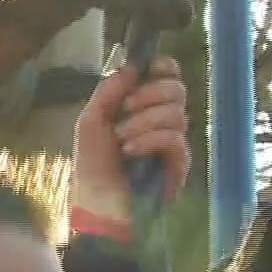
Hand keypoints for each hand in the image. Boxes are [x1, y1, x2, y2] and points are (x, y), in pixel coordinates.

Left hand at [72, 55, 189, 217]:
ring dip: (144, 122)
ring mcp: (172, 141)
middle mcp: (161, 119)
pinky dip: (150, 140)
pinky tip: (131, 151)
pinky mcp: (179, 163)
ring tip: (121, 140)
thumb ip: (109, 90)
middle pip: (177, 89)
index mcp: (142, 105)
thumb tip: (133, 65)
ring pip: (176, 113)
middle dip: (149, 94)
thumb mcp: (91, 121)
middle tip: (126, 109)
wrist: (99, 205)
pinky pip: (175, 138)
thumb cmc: (93, 166)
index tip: (151, 68)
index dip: (164, 66)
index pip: (168, 74)